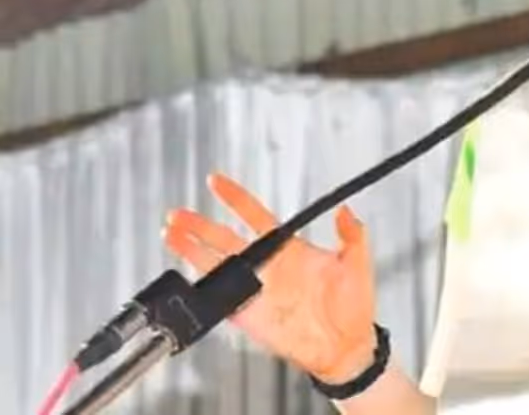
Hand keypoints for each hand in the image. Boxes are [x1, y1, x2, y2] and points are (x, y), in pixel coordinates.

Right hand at [163, 173, 377, 383]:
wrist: (346, 345)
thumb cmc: (354, 306)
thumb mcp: (357, 263)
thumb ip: (352, 234)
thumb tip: (345, 210)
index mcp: (288, 248)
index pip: (255, 215)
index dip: (235, 198)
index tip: (216, 182)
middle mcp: (267, 265)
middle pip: (224, 238)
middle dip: (199, 225)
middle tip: (178, 213)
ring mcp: (255, 289)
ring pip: (215, 265)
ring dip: (191, 250)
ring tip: (171, 235)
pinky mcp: (247, 315)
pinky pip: (219, 299)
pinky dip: (202, 290)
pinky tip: (186, 279)